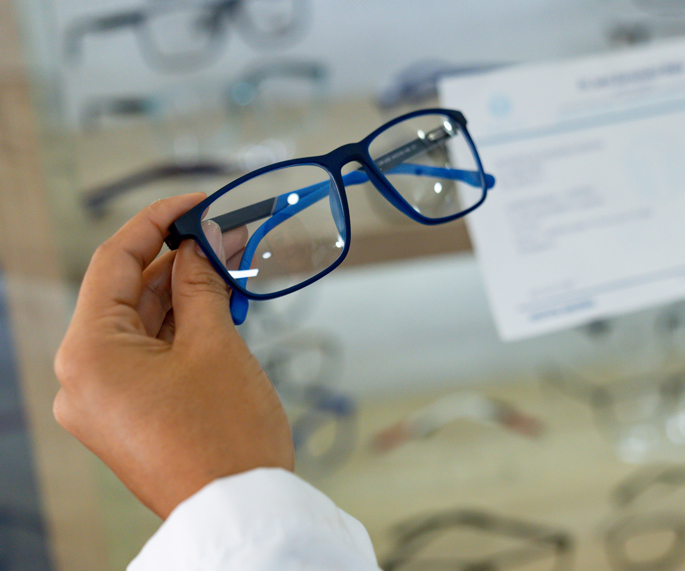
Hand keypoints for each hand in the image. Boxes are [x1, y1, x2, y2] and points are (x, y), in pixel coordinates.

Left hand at [53, 193, 293, 518]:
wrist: (240, 511)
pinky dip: (180, 331)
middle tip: (225, 236)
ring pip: (139, 326)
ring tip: (229, 269)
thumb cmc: (226, 434)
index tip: (195, 203)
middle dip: (178, 261)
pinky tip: (216, 309)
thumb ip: (202, 283)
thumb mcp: (215, 344)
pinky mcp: (127, 415)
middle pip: (126, 294)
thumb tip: (202, 242)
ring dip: (183, 296)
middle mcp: (82, 378)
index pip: (113, 261)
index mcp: (88, 353)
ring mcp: (103, 401)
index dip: (157, 221)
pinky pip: (147, 356)